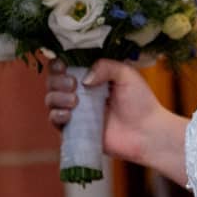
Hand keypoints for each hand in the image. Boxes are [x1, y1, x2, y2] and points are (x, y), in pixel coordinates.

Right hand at [45, 59, 166, 165]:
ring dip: (57, 97)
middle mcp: (79, 92)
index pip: (64, 65)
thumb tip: (83, 78)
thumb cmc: (140, 102)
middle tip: (74, 85)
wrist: (146, 133)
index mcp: (90, 75)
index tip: (64, 65)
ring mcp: (75, 111)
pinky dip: (56, 115)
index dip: (58, 64)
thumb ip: (104, 66)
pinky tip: (69, 114)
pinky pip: (54, 120)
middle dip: (57, 81)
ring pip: (50, 99)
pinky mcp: (74, 129)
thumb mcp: (126, 74)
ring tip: (75, 102)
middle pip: (52, 81)